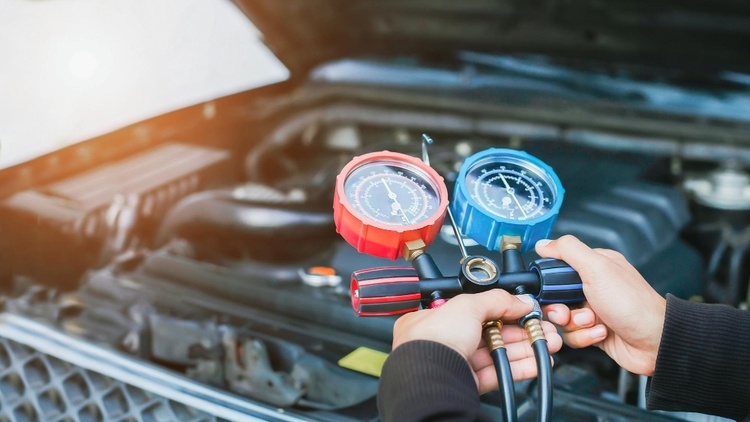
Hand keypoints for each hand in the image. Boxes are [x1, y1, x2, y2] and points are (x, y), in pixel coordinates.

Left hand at [391, 289, 562, 393]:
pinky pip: (498, 374)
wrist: (430, 379)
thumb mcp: (467, 306)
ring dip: (524, 348)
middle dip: (520, 330)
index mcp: (433, 319)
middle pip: (489, 332)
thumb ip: (497, 300)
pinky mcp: (468, 384)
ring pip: (496, 353)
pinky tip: (536, 362)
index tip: (523, 309)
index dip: (501, 309)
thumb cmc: (433, 340)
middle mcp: (442, 341)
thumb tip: (521, 300)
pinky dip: (519, 368)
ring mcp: (455, 363)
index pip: (474, 310)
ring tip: (548, 343)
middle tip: (542, 327)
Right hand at [536, 235, 665, 375]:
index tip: (550, 292)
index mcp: (593, 266)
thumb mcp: (597, 268)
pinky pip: (572, 336)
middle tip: (568, 313)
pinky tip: (601, 332)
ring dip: (575, 325)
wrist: (654, 342)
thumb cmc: (633, 304)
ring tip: (593, 322)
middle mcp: (592, 287)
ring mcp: (592, 310)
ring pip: (562, 319)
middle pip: (554, 298)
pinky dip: (584, 337)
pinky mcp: (593, 331)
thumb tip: (543, 243)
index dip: (548, 283)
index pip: (556, 269)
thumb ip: (568, 251)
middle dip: (559, 309)